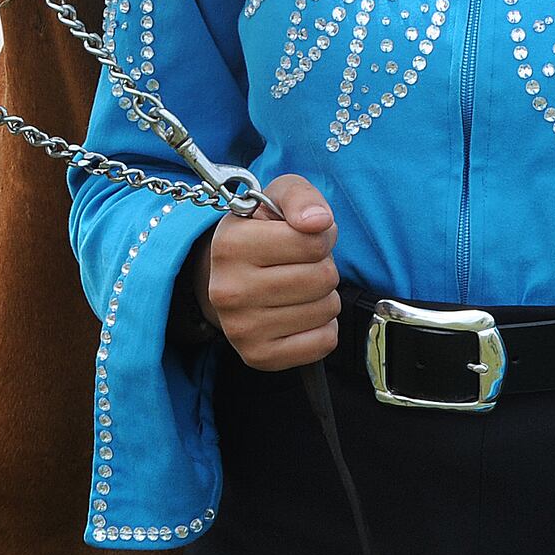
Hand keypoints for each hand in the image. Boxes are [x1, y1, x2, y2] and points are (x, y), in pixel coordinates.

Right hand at [194, 174, 339, 370]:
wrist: (230, 277)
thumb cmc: (262, 231)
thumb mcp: (276, 197)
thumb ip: (301, 197)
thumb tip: (320, 222)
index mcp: (230, 244)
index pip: (312, 242)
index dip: (322, 236)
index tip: (306, 235)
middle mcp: (229, 290)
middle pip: (322, 277)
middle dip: (324, 266)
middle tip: (303, 263)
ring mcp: (241, 328)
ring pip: (326, 309)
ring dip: (325, 296)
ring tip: (300, 286)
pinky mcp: (258, 356)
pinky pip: (324, 342)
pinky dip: (324, 326)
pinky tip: (302, 314)